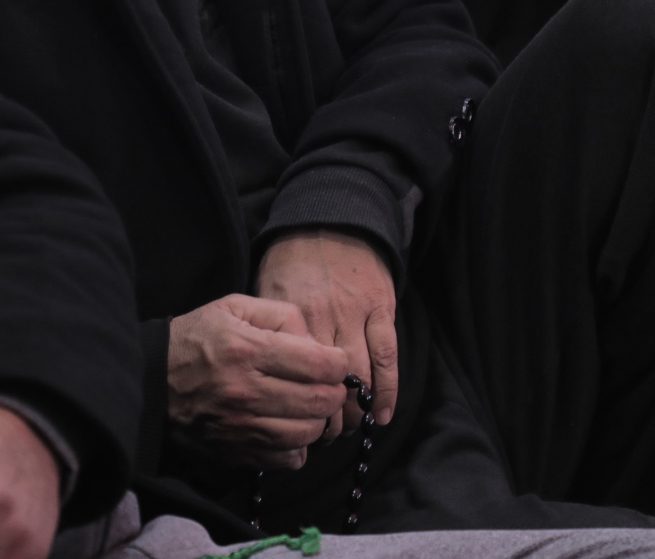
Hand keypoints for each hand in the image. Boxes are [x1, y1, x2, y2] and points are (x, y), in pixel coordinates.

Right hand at [167, 294, 348, 469]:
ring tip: (307, 406)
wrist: (147, 382)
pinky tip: (288, 428)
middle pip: (319, 402)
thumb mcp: (234, 307)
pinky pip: (286, 460)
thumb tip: (316, 343)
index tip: (332, 360)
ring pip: (307, 434)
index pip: (320, 365)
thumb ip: (281, 315)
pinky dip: (297, 447)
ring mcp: (240, 428)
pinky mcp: (234, 453)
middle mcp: (246, 393)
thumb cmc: (195, 338)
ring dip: (317, 420)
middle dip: (333, 391)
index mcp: (248, 351)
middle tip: (325, 383)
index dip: (338, 363)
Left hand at [257, 229, 399, 432]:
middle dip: (327, 418)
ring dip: (357, 411)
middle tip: (324, 436)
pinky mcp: (382, 309)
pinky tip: (382, 415)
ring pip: (360, 375)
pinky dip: (388, 389)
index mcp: (292, 316)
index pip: (293, 374)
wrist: (330, 218)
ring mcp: (356, 314)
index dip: (295, 406)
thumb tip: (265, 375)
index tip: (295, 426)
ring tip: (351, 429)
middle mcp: (324, 318)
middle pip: (326, 383)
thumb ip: (269, 330)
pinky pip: (388, 356)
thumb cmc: (293, 257)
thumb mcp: (267, 290)